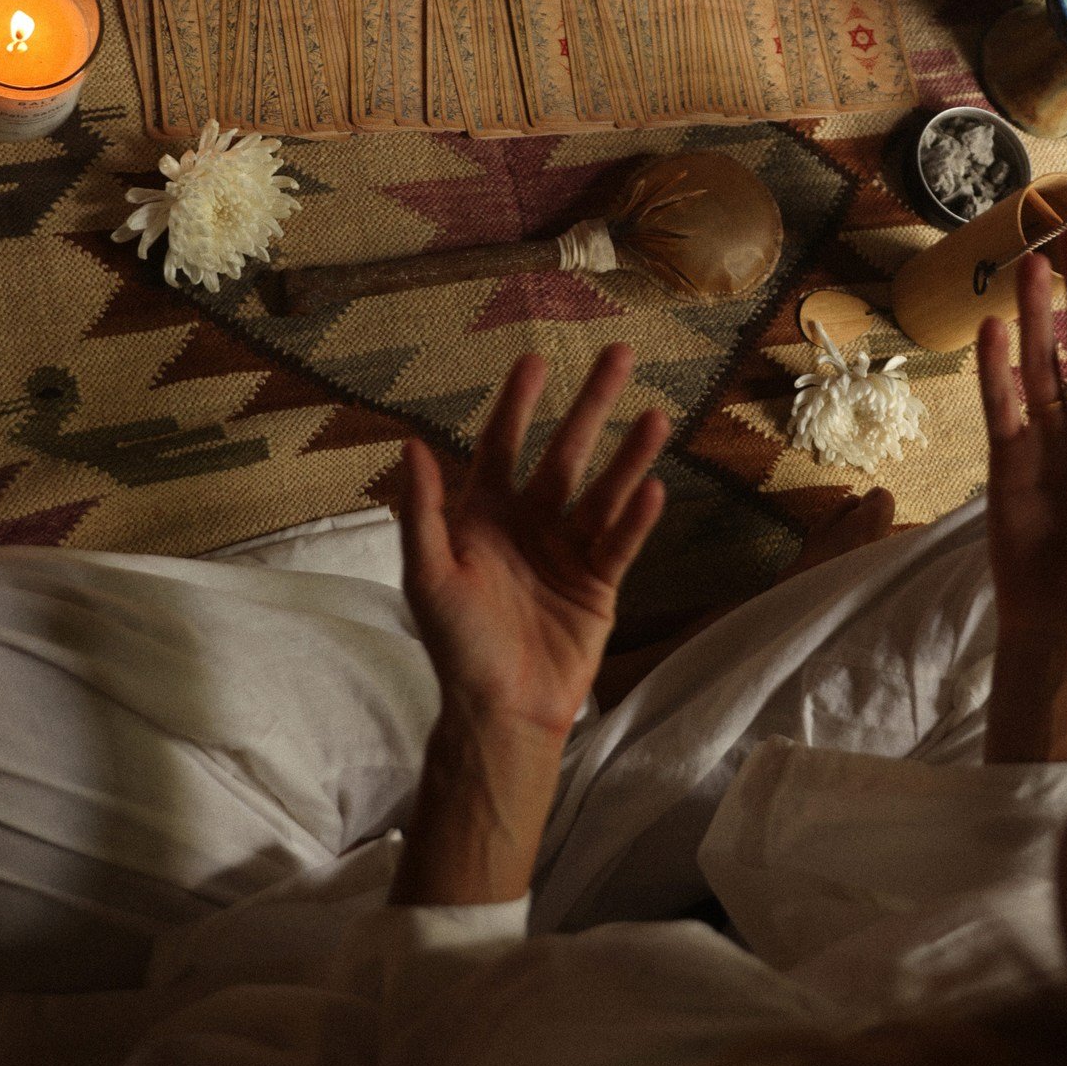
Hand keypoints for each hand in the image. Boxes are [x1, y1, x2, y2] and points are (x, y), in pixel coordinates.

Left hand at [399, 344, 668, 740]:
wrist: (499, 711)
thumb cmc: (455, 645)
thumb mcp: (427, 576)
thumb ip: (422, 511)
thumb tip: (410, 442)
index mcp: (484, 517)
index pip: (501, 446)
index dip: (517, 404)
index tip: (535, 359)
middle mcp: (530, 524)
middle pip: (565, 452)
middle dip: (590, 404)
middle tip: (619, 354)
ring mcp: (567, 551)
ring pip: (603, 491)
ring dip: (629, 454)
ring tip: (656, 416)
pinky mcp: (598, 584)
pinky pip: (621, 543)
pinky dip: (637, 518)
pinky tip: (654, 488)